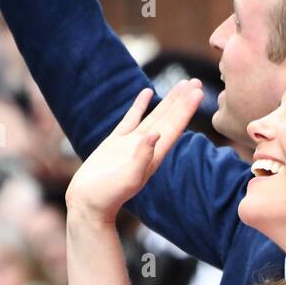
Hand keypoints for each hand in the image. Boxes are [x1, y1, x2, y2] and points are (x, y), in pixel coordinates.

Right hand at [65, 81, 203, 226]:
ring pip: (154, 116)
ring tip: (181, 84)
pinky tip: (148, 92)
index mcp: (153, 157)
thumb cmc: (107, 195)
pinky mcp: (115, 142)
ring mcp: (131, 144)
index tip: (198, 92)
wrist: (87, 203)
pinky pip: (131, 118)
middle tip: (196, 81)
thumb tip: (155, 135)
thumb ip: (141, 157)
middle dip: (182, 101)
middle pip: (169, 119)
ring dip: (168, 101)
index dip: (186, 110)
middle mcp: (146, 149)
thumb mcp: (127, 178)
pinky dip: (140, 105)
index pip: (174, 128)